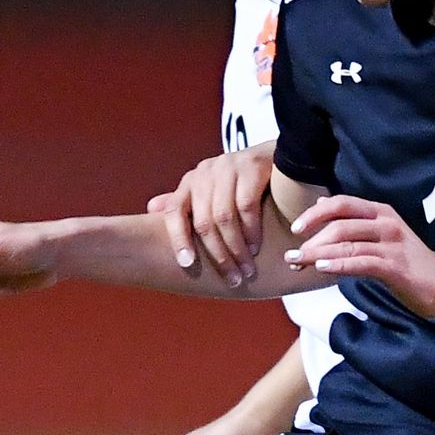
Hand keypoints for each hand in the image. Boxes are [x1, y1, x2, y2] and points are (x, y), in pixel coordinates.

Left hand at [149, 145, 275, 287]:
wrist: (283, 156)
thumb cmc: (244, 182)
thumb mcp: (214, 192)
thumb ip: (187, 203)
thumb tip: (151, 209)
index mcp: (191, 182)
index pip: (175, 211)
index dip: (178, 239)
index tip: (187, 264)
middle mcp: (205, 172)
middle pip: (203, 221)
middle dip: (218, 255)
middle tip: (232, 278)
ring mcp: (228, 167)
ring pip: (224, 217)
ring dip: (236, 248)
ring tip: (246, 269)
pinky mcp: (252, 166)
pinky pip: (246, 206)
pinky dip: (251, 231)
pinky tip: (257, 247)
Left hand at [286, 196, 434, 314]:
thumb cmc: (409, 263)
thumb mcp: (381, 236)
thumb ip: (353, 223)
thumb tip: (320, 205)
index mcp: (381, 212)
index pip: (342, 204)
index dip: (315, 214)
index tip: (295, 228)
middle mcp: (386, 223)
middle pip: (340, 223)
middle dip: (311, 238)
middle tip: (291, 255)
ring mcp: (392, 244)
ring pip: (347, 243)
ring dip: (317, 254)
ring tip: (297, 264)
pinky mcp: (396, 266)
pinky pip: (361, 262)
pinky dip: (338, 264)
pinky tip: (321, 269)